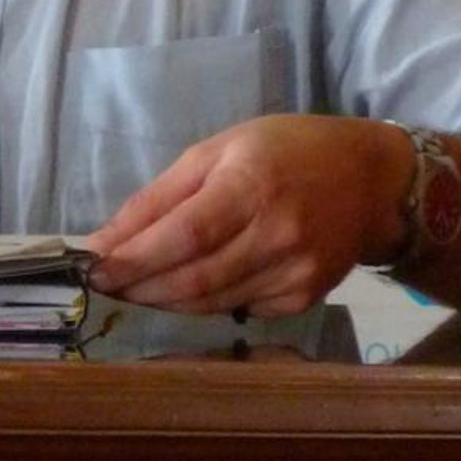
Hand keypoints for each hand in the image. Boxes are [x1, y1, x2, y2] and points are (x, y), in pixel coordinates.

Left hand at [81, 113, 412, 315]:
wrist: (369, 180)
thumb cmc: (284, 151)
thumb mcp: (217, 150)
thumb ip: (158, 198)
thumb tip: (103, 243)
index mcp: (251, 186)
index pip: (182, 237)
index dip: (133, 261)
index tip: (92, 270)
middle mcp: (278, 235)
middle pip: (192, 280)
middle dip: (139, 287)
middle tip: (105, 283)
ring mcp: (295, 273)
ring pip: (210, 304)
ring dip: (163, 300)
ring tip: (137, 286)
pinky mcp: (304, 299)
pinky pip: (238, 309)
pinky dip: (204, 303)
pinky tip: (191, 285)